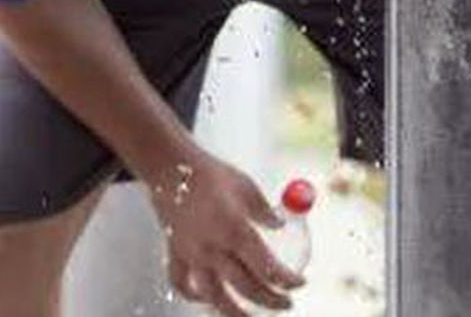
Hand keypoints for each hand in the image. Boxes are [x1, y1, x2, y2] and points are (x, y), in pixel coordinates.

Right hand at [150, 150, 303, 314]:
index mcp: (235, 229)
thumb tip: (280, 225)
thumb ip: (265, 211)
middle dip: (270, 300)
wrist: (170, 168)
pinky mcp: (175, 253)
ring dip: (234, 313)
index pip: (266, 266)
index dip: (286, 280)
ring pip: (213, 296)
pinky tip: (207, 299)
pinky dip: (193, 295)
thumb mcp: (247, 187)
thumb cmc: (211, 174)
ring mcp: (192, 254)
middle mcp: (213, 247)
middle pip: (245, 286)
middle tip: (286, 304)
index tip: (300, 283)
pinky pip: (181, 283)